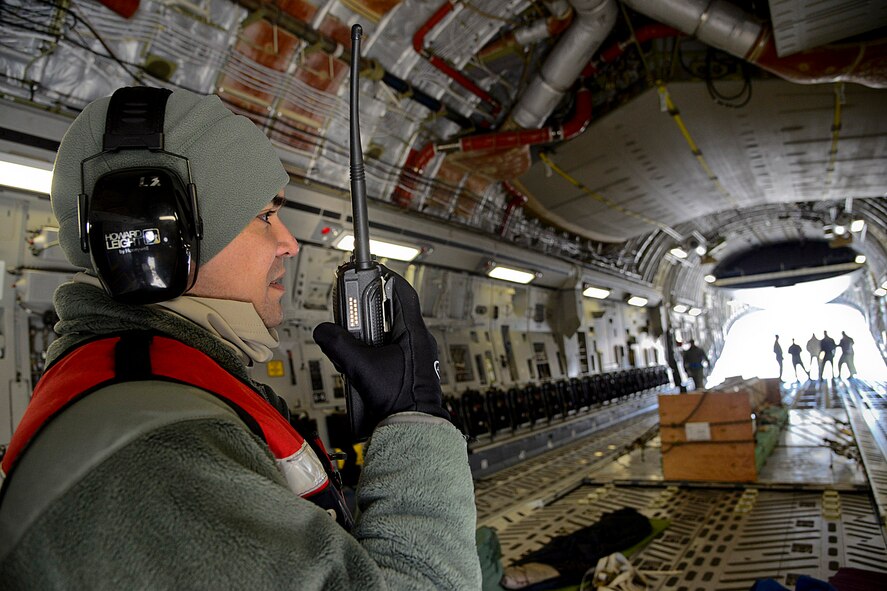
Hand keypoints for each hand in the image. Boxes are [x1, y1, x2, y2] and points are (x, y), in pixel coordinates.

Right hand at [313, 270, 447, 430]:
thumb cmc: (399, 399)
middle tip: (353, 306)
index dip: (384, 278)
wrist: (414, 427)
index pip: (402, 291)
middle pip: (393, 311)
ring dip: (371, 332)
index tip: (369, 271)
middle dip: (369, 309)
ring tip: (354, 337)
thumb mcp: (361, 368)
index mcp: (413, 332)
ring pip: (391, 331)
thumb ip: (338, 345)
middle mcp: (419, 340)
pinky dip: (376, 347)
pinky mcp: (414, 368)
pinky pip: (394, 348)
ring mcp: (418, 355)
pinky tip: (364, 359)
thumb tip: (324, 331)